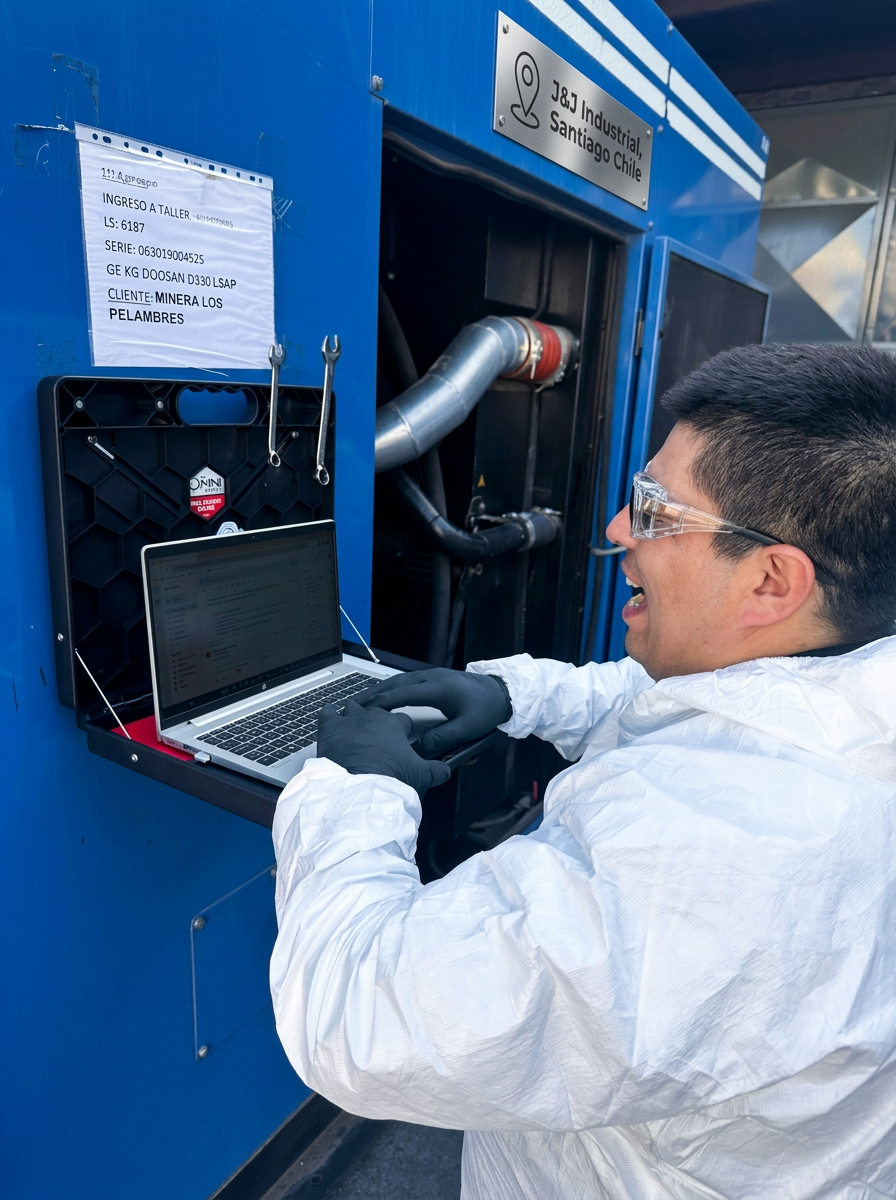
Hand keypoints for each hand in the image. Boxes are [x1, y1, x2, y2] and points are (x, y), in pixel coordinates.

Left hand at [316, 700, 451, 796]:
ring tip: (354, 727)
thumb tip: (444, 770)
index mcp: (394, 725)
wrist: (360, 787)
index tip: (399, 740)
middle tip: (376, 738)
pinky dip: (329, 715)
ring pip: (352, 707)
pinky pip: (327, 712)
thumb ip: (437, 770)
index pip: (402, 720)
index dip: (401, 730)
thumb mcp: (422, 775)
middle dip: (376, 722)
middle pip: (376, 712)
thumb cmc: (390, 778)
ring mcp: (350, 720)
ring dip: (353, 714)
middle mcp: (372, 717)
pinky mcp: (330, 728)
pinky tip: (331, 719)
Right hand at [355, 668, 511, 757]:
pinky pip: (405, 682)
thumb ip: (444, 739)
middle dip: (372, 695)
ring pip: (398, 681)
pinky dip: (390, 688)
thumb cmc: (486, 709)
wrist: (501, 691)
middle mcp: (431, 678)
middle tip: (352, 707)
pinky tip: (382, 697)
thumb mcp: (468, 728)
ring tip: (361, 702)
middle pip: (394, 684)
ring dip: (379, 690)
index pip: (401, 694)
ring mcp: (431, 676)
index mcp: (437, 688)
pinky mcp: (433, 678)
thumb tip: (420, 750)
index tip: (362, 711)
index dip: (380, 703)